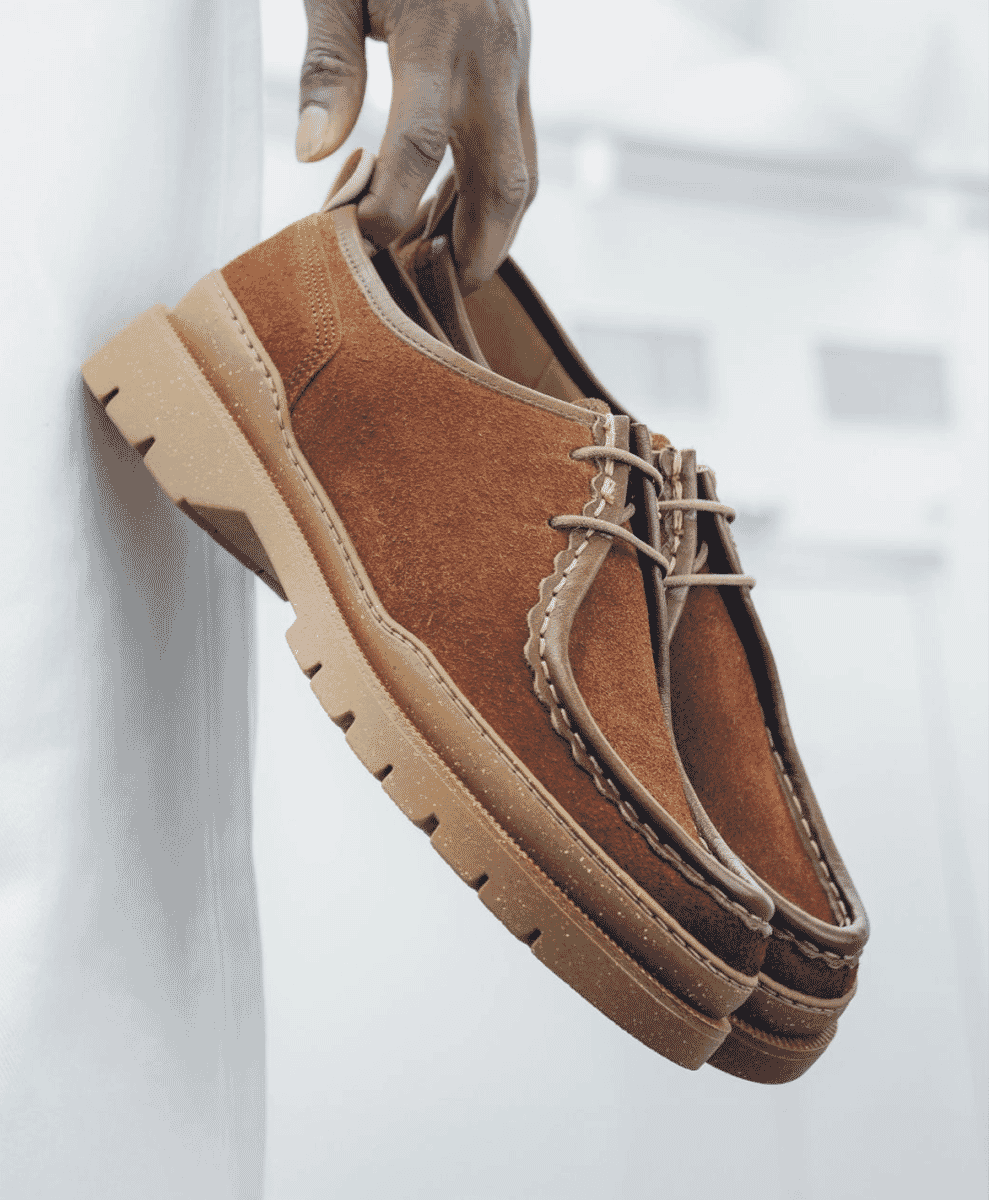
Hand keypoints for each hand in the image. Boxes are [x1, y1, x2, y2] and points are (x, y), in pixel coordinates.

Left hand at [296, 0, 536, 292]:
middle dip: (474, 252)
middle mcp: (495, 56)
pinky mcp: (521, 61)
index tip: (362, 242)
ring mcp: (518, 60)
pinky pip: (519, 144)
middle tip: (437, 293)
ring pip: (524, 173)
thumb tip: (318, 156)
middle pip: (504, 185)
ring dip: (491, 230)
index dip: (393, 209)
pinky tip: (450, 208)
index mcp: (442, 34)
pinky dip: (490, 190)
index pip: (420, 147)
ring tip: (442, 263)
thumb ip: (329, 64)